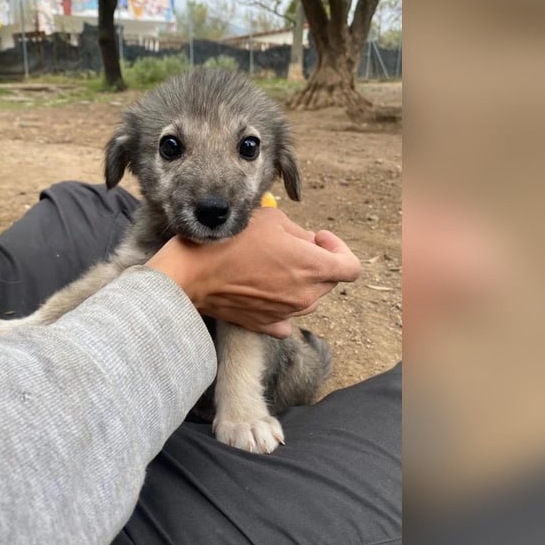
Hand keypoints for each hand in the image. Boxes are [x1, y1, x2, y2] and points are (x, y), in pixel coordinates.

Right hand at [146, 208, 360, 337]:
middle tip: (289, 247)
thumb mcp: (270, 219)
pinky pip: (285, 319)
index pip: (351, 267)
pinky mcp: (265, 325)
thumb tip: (306, 241)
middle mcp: (305, 295)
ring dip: (298, 283)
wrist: (192, 275)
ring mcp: (286, 314)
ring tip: (271, 266)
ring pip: (307, 300)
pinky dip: (280, 306)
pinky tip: (264, 291)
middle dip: (316, 262)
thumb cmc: (230, 241)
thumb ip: (298, 231)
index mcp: (312, 267)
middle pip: (329, 282)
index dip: (339, 248)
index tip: (318, 238)